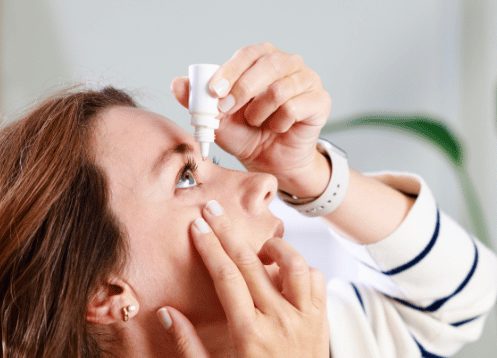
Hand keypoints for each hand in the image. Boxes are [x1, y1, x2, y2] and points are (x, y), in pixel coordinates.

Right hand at [156, 202, 358, 357]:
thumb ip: (187, 346)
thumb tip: (168, 313)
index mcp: (249, 334)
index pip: (227, 277)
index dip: (209, 248)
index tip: (197, 227)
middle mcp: (280, 319)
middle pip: (252, 261)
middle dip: (228, 232)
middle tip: (212, 210)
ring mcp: (305, 316)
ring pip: (291, 263)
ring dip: (271, 246)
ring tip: (254, 244)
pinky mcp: (320, 318)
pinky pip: (313, 277)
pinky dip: (297, 266)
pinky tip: (281, 271)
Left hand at [171, 43, 331, 197]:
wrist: (271, 163)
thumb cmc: (248, 136)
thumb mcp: (219, 121)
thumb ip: (199, 102)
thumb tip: (176, 84)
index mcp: (263, 60)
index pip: (247, 54)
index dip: (230, 71)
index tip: (214, 92)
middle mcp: (289, 64)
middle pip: (269, 63)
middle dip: (243, 88)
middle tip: (228, 109)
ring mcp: (308, 81)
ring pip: (282, 88)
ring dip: (261, 111)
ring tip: (257, 124)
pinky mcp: (320, 101)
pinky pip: (296, 107)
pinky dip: (280, 122)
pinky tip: (277, 129)